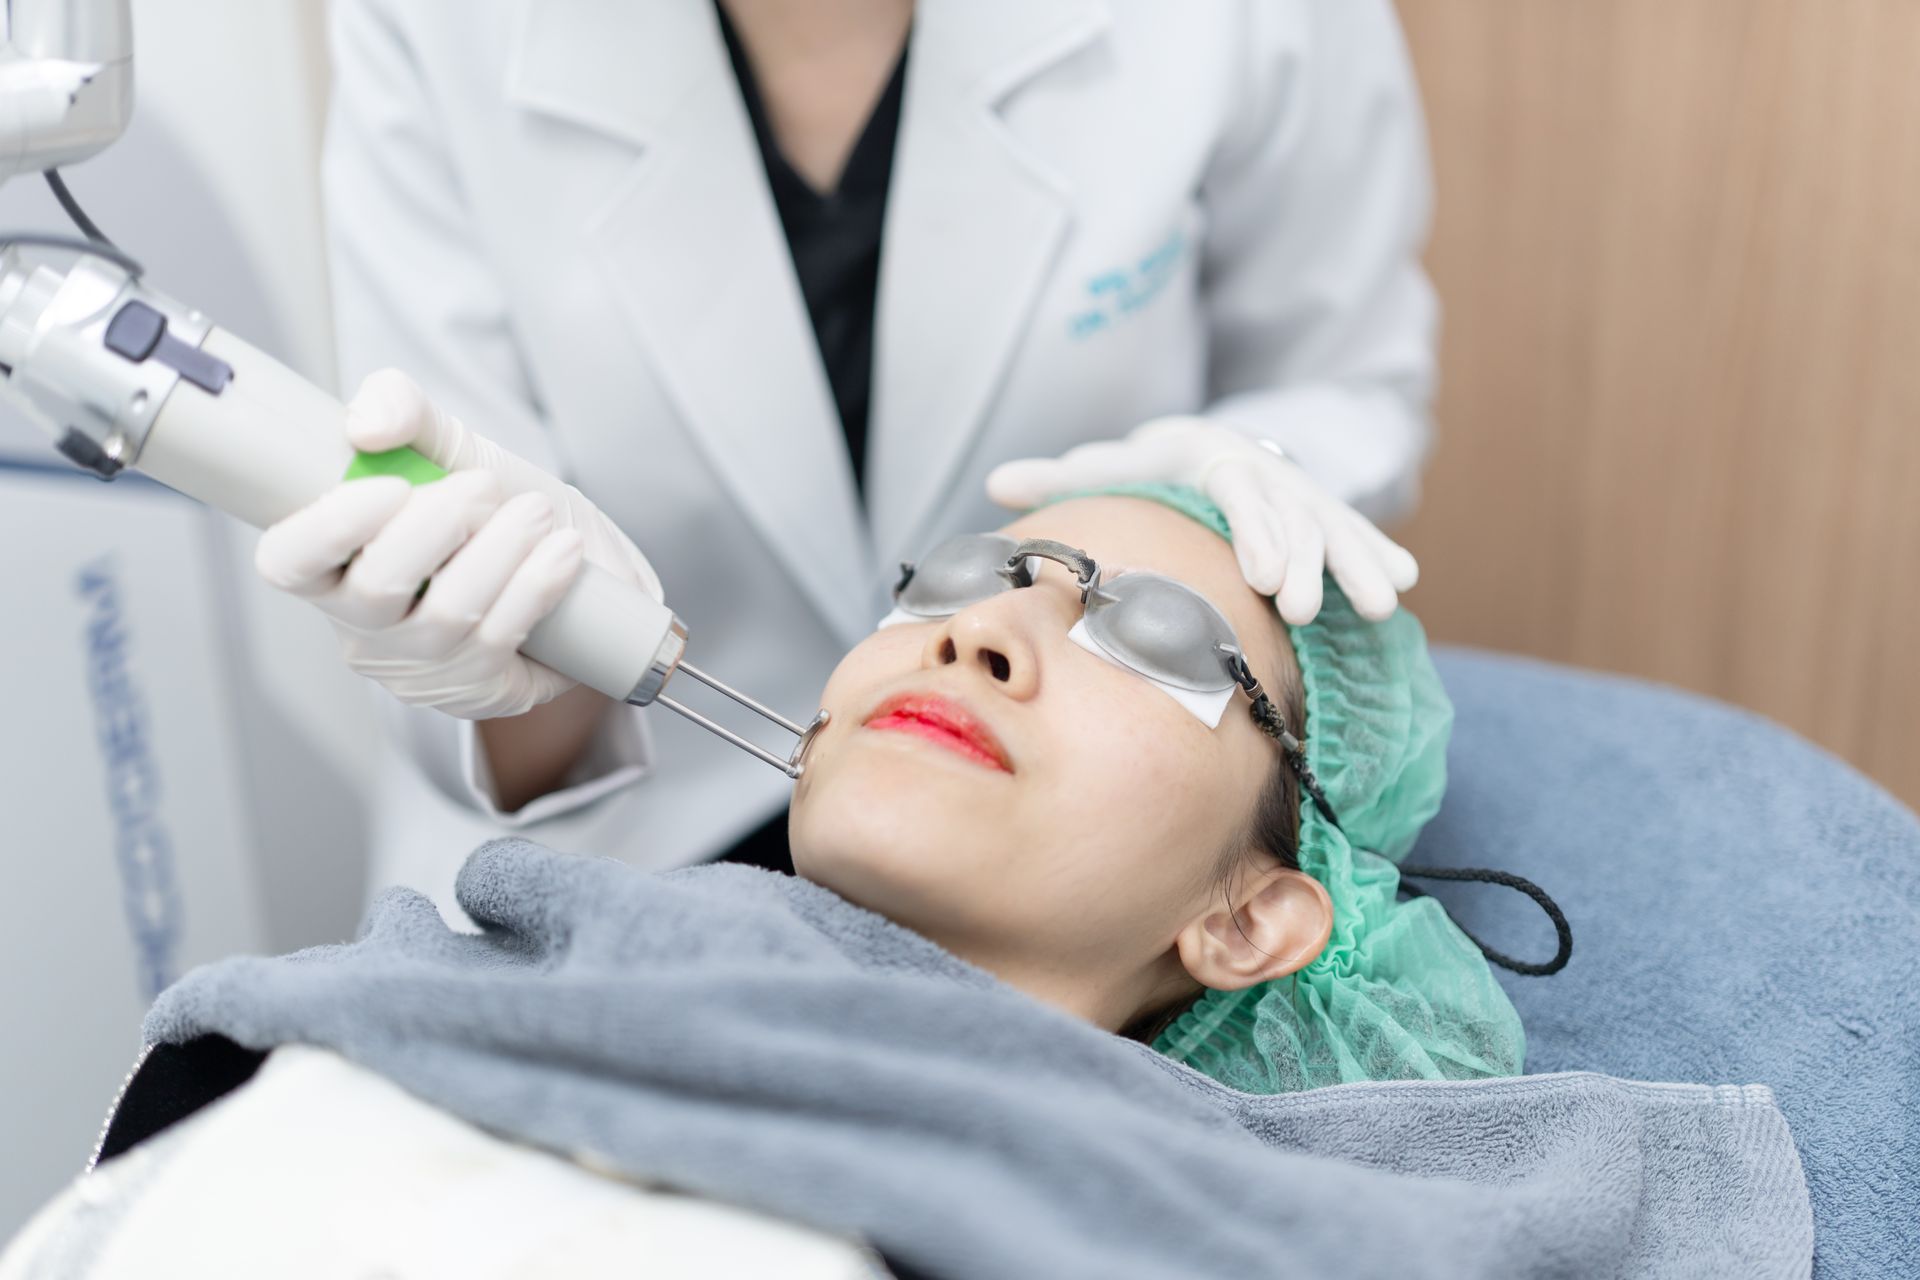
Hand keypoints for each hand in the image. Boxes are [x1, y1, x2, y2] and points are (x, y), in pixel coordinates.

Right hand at [254, 370, 663, 718]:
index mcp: (333, 564)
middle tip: (484, 487)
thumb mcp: (453, 446)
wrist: (579, 560)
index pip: (287, 563)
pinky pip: (499, 642)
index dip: (327, 530)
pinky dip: (536, 585)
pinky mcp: (477, 692)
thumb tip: (368, 424)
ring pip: (447, 615)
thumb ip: (404, 412)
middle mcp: (364, 627)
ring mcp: (419, 667)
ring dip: (501, 551)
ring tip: (535, 514)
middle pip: (375, 589)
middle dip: (439, 525)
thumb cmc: (500, 507)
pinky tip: (560, 553)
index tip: (390, 486)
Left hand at [985, 416, 1418, 623]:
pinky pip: (1357, 535)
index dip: (1256, 535)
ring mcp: (1301, 495)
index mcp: (1215, 462)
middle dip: (1304, 562)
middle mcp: (1266, 476)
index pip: (1240, 497)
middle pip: (1292, 516)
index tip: (1264, 577)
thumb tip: (994, 483)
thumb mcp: (1110, 462)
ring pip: (1334, 528)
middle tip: (1303, 610)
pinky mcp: (1324, 517)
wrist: (1203, 442)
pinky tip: (1405, 586)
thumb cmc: (1150, 466)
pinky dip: (1381, 557)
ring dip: (1357, 565)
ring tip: (1378, 606)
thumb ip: (1060, 475)